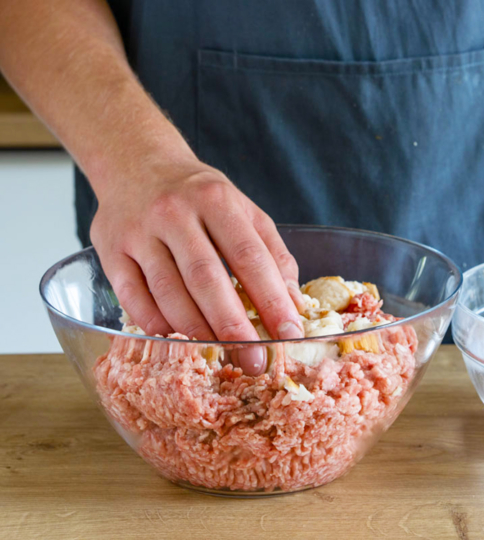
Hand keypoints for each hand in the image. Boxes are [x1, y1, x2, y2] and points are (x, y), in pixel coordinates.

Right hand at [90, 158, 304, 374]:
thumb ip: (272, 254)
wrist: (137, 164)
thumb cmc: (200, 197)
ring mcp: (138, 231)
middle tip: (255, 360)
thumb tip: (294, 305)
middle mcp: (174, 213)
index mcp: (216, 200)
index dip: (272, 298)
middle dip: (234, 325)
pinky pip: (132, 296)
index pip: (249, 256)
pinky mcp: (110, 250)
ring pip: (168, 290)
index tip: (289, 333)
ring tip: (221, 355)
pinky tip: (177, 338)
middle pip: (206, 277)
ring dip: (196, 329)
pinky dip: (156, 323)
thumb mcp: (244, 210)